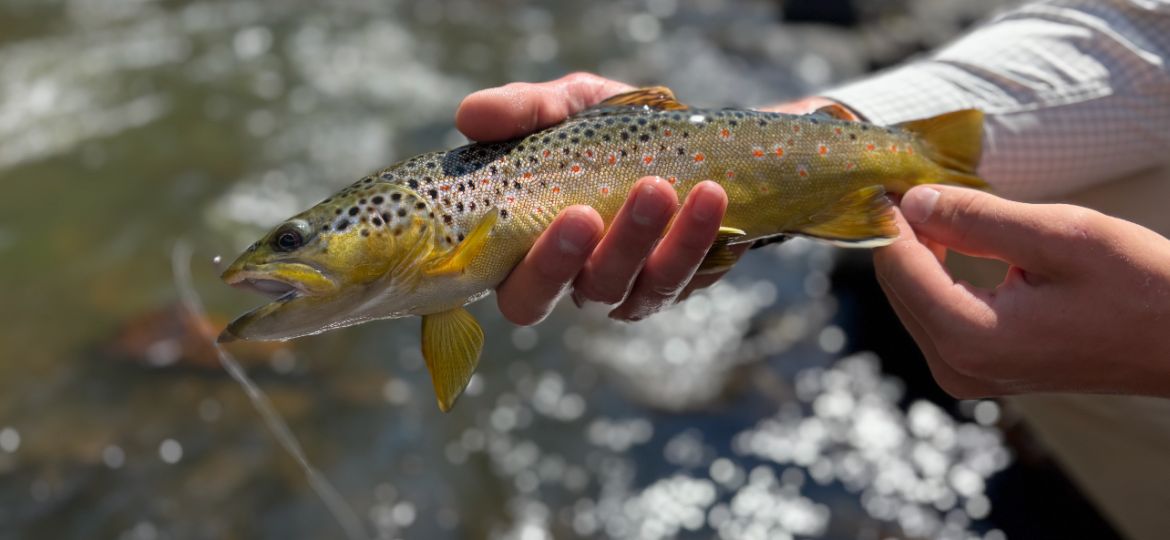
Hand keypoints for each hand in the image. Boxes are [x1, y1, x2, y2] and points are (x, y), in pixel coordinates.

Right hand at [457, 72, 736, 323]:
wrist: (683, 133)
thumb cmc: (603, 130)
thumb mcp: (563, 108)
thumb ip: (522, 111)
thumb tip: (469, 115)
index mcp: (535, 254)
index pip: (522, 293)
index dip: (540, 271)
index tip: (571, 216)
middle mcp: (582, 281)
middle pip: (584, 295)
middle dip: (599, 255)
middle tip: (598, 210)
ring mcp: (635, 287)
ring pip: (642, 288)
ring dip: (654, 240)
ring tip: (666, 187)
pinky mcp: (683, 281)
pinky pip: (690, 274)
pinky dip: (698, 235)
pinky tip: (710, 196)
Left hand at [875, 185, 1169, 397]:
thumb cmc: (1141, 288)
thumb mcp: (1059, 236)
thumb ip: (977, 219)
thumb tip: (913, 200)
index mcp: (970, 338)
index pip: (897, 267)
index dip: (890, 215)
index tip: (890, 172)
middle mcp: (957, 366)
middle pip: (897, 285)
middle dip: (903, 231)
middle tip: (915, 178)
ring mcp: (966, 375)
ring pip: (913, 298)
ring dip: (920, 250)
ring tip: (940, 201)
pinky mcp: (979, 371)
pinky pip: (937, 313)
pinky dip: (939, 274)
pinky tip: (956, 237)